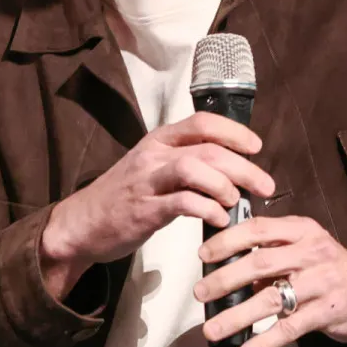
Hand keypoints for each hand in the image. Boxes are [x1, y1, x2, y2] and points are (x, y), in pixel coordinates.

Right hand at [39, 113, 275, 297]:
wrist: (81, 224)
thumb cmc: (122, 197)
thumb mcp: (152, 169)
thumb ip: (186, 163)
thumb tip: (232, 170)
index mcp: (159, 140)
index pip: (202, 123)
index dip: (235, 132)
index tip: (256, 147)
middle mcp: (154, 155)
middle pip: (209, 149)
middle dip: (244, 166)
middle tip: (265, 184)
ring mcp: (147, 181)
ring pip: (196, 168)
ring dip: (225, 185)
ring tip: (236, 202)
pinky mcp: (144, 210)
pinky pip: (184, 203)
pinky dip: (208, 210)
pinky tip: (219, 220)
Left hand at [193, 215, 346, 346]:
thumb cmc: (332, 270)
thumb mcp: (306, 250)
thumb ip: (272, 254)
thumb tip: (227, 269)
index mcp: (303, 231)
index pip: (259, 228)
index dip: (228, 240)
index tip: (203, 255)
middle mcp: (313, 252)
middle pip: (260, 263)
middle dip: (224, 279)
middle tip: (199, 294)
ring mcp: (321, 282)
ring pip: (270, 299)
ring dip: (236, 316)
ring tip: (212, 330)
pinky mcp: (327, 312)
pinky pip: (289, 329)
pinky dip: (263, 343)